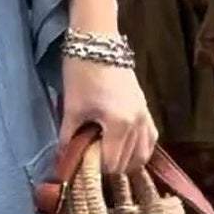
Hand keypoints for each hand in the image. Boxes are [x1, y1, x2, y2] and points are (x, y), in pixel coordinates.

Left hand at [60, 58, 158, 175]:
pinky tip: (124, 149)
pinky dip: (139, 149)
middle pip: (128, 162)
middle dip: (109, 167)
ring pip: (143, 154)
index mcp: (119, 124)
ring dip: (125, 161)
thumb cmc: (82, 73)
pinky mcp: (147, 109)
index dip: (96, 169)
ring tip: (105, 156)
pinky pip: (150, 139)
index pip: (112, 164)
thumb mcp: (72, 109)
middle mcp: (138, 123)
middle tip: (90, 159)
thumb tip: (63, 162)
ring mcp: (145, 116)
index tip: (81, 164)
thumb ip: (69, 139)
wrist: (98, 43)